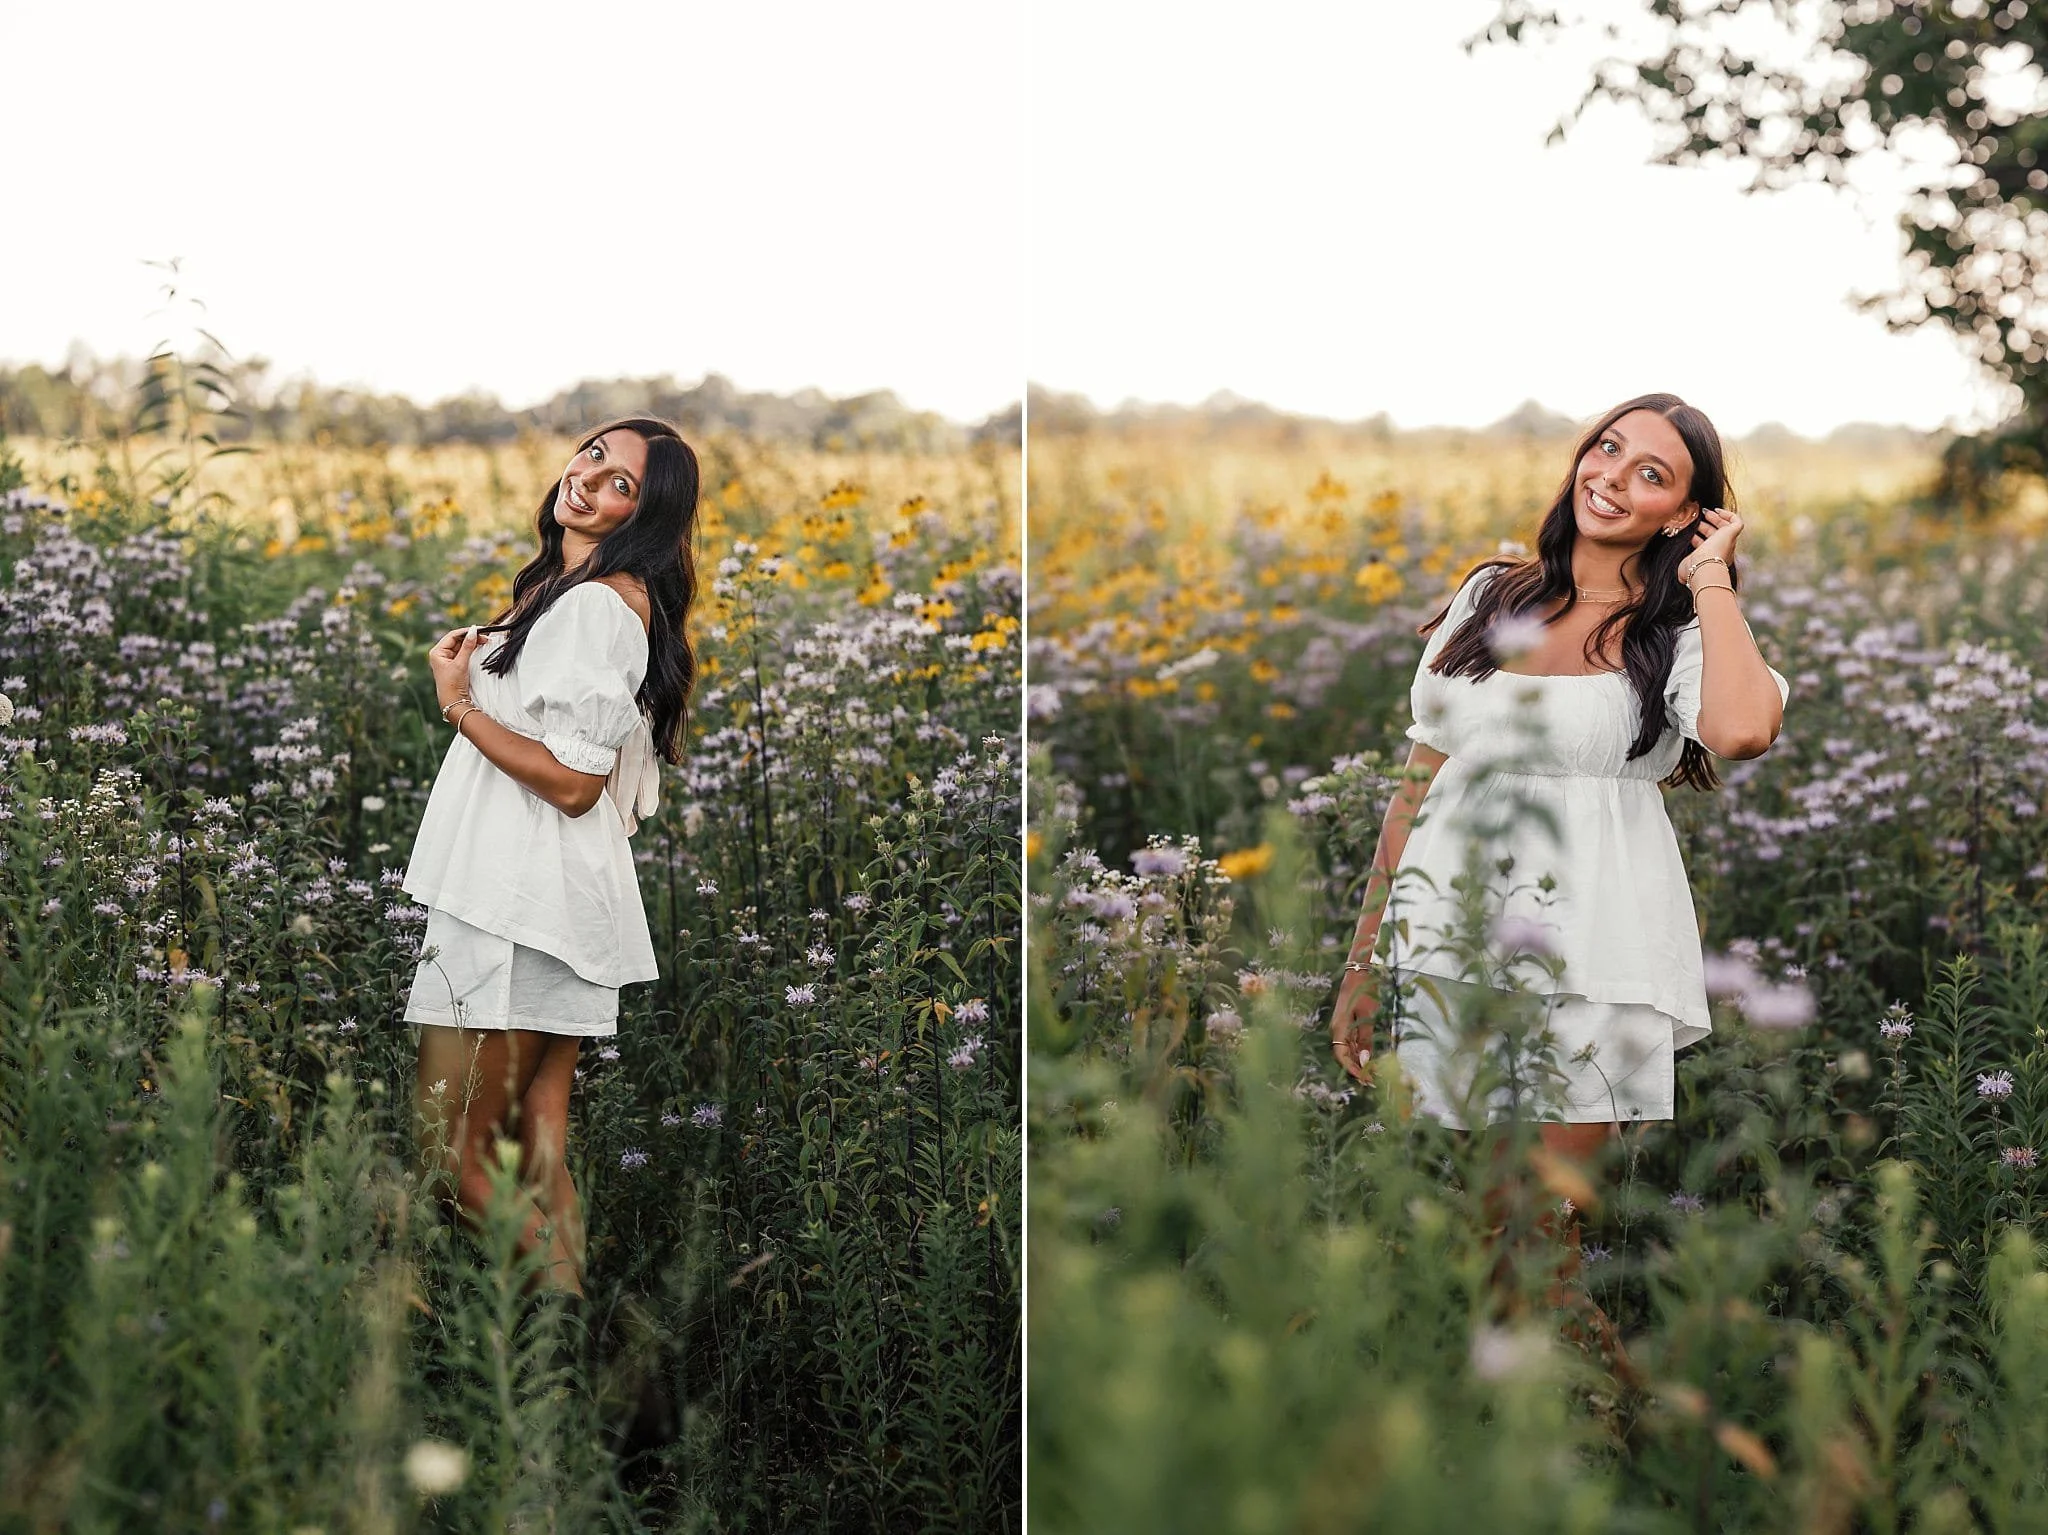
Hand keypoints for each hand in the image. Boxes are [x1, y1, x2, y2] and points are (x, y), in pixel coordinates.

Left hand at [429, 626, 482, 710]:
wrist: (454, 701)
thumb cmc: (453, 683)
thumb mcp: (460, 663)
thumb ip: (467, 646)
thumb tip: (473, 631)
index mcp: (437, 652)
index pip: (452, 636)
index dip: (466, 631)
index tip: (479, 629)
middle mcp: (441, 654)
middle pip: (457, 640)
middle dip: (470, 637)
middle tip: (485, 636)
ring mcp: (447, 659)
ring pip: (461, 645)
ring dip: (472, 643)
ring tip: (484, 641)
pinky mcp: (454, 664)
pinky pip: (463, 652)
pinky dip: (471, 649)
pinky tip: (479, 647)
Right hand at [1329, 961, 1379, 1083]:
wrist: (1359, 973)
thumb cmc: (1363, 992)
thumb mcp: (1368, 1016)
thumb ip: (1366, 1039)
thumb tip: (1364, 1060)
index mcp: (1339, 1028)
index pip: (1341, 1056)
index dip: (1352, 1069)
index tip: (1365, 1079)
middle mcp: (1338, 1030)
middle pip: (1345, 1055)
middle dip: (1358, 1069)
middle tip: (1373, 1081)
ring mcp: (1342, 1027)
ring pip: (1349, 1050)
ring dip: (1360, 1062)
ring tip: (1375, 1073)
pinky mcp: (1348, 1023)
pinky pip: (1353, 1042)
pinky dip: (1361, 1051)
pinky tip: (1371, 1059)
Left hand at [1680, 506, 1742, 582]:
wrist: (1705, 567)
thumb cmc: (1694, 569)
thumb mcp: (1685, 568)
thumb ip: (1684, 568)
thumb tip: (1681, 575)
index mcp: (1713, 560)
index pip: (1707, 547)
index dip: (1698, 539)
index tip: (1689, 534)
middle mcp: (1723, 551)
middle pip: (1717, 535)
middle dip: (1707, 526)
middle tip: (1698, 519)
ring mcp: (1729, 542)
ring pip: (1726, 527)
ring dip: (1716, 519)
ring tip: (1705, 512)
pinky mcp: (1732, 533)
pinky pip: (1736, 522)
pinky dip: (1728, 514)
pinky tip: (1717, 510)